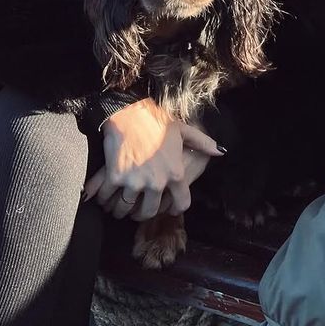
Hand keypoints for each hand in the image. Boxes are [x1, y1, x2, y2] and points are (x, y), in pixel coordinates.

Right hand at [83, 98, 222, 220]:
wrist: (129, 112)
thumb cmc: (157, 121)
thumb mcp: (183, 131)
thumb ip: (202, 144)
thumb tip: (221, 152)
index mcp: (175, 173)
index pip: (181, 204)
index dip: (174, 208)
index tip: (167, 208)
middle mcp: (156, 182)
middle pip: (149, 212)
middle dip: (142, 213)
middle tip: (137, 208)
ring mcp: (135, 181)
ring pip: (126, 209)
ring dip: (120, 210)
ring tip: (117, 206)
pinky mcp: (115, 177)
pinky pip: (107, 198)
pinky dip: (103, 199)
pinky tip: (103, 198)